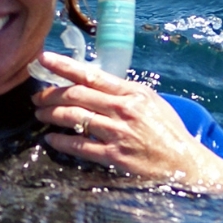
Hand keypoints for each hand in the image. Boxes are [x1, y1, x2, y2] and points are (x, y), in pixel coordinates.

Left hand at [33, 51, 222, 194]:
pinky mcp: (114, 156)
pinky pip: (79, 146)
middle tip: (37, 97)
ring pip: (74, 118)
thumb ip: (124, 92)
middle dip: (51, 94)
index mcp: (133, 93)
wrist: (185, 163)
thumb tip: (94, 83)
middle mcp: (124, 110)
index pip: (91, 75)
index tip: (44, 59)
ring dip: (51, 115)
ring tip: (40, 115)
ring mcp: (118, 133)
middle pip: (77, 95)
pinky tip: (51, 139)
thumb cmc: (167, 131)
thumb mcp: (151, 102)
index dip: (64, 66)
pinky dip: (61, 141)